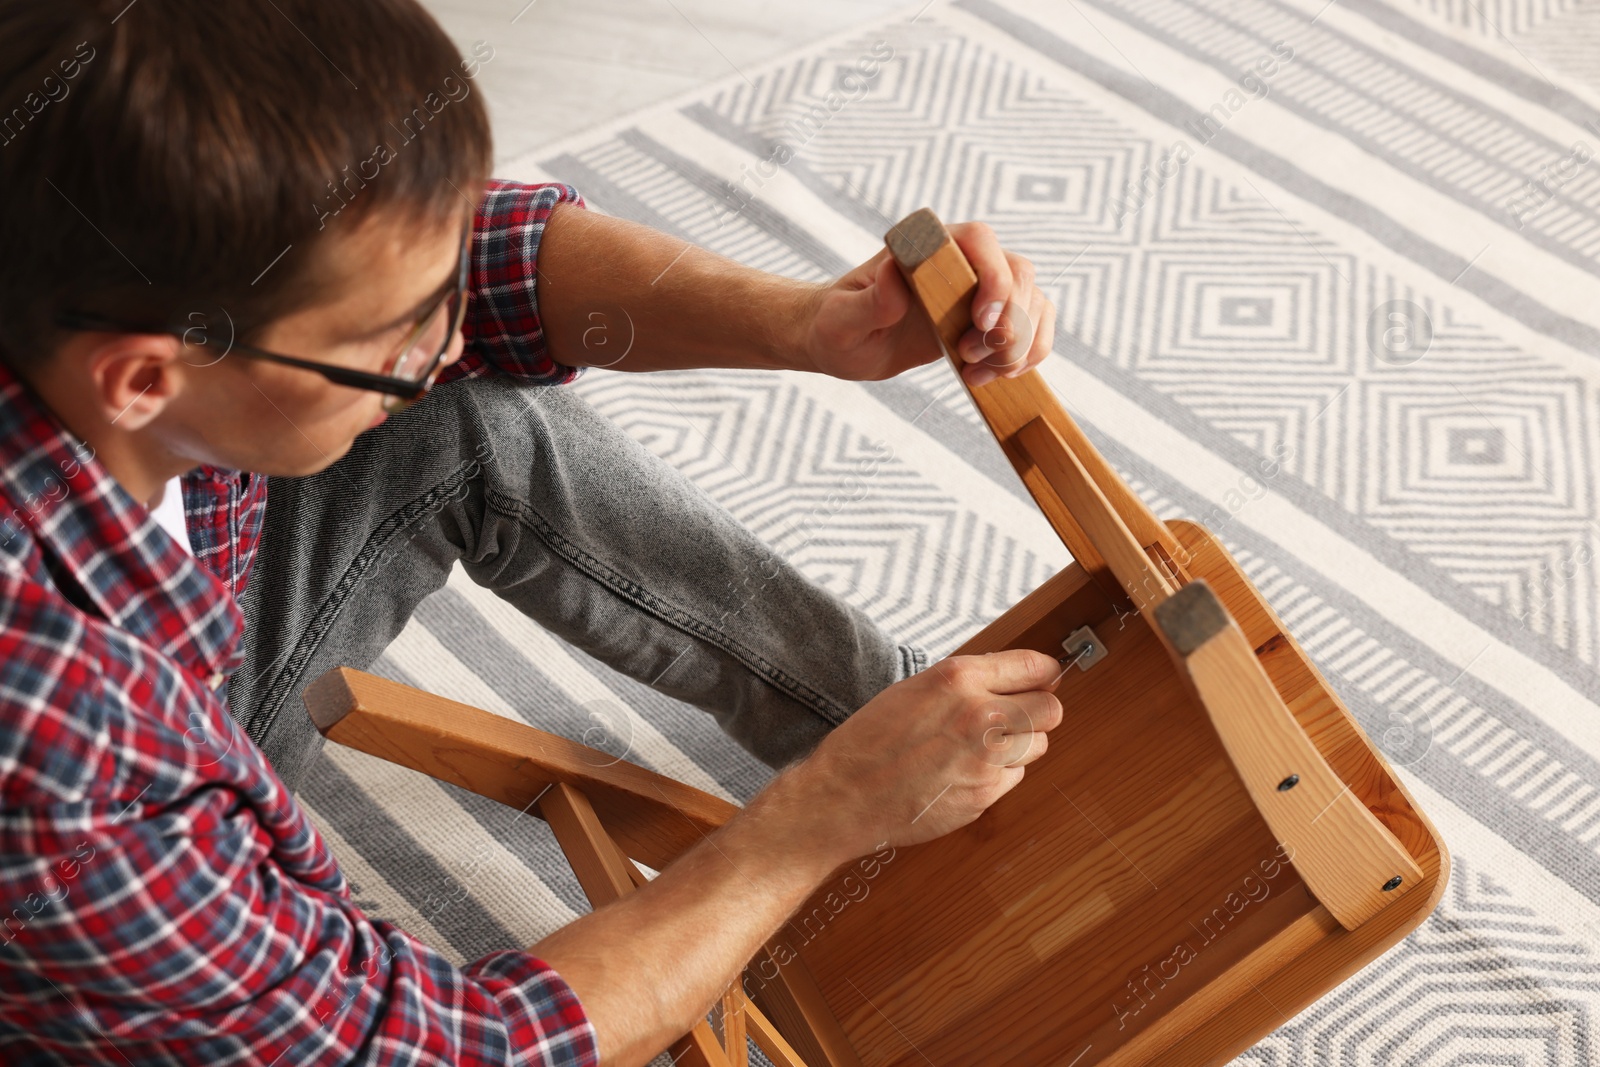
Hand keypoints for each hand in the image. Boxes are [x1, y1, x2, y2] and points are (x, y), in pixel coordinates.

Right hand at [766, 648, 1064, 865]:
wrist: (844, 797)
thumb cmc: (868, 741)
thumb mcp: (913, 689)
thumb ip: (964, 682)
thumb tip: (1010, 678)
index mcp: (959, 678)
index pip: (1035, 667)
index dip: (1044, 674)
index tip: (1044, 680)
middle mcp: (980, 715)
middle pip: (1052, 710)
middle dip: (1038, 713)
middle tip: (1018, 718)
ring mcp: (986, 759)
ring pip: (1037, 746)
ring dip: (1018, 746)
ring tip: (979, 749)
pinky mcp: (985, 795)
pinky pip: (1013, 777)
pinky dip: (996, 776)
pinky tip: (962, 773)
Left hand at [796, 221, 1056, 386]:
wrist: (847, 344)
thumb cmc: (837, 325)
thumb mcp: (843, 319)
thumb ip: (870, 301)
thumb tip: (894, 274)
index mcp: (927, 246)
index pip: (980, 240)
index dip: (993, 277)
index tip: (979, 322)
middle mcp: (962, 261)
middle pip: (1019, 273)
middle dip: (1009, 321)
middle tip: (971, 356)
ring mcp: (982, 289)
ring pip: (1034, 302)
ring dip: (1020, 344)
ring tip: (978, 372)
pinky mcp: (992, 319)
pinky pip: (1034, 328)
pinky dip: (1026, 356)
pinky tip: (991, 377)